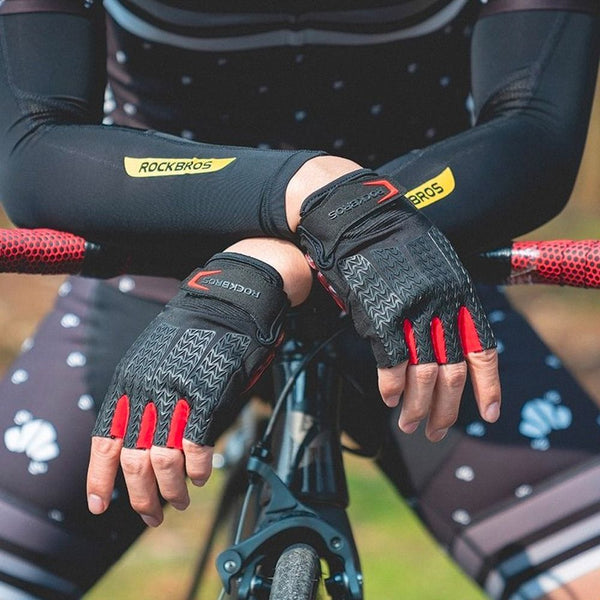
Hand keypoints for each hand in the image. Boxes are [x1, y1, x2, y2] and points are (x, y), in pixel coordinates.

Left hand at [87, 253, 288, 525]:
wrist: (229, 302)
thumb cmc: (194, 333)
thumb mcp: (154, 358)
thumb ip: (143, 396)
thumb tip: (139, 443)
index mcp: (128, 382)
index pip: (104, 441)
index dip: (99, 479)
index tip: (100, 506)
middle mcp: (146, 390)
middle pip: (132, 461)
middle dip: (140, 498)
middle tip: (152, 514)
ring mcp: (176, 393)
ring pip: (163, 462)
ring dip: (171, 490)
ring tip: (179, 500)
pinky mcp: (207, 394)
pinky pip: (197, 446)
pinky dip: (198, 468)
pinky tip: (201, 474)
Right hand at [297, 169, 500, 440]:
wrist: (357, 215)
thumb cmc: (391, 238)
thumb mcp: (434, 262)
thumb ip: (446, 297)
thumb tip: (450, 334)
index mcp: (459, 291)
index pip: (483, 348)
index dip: (488, 386)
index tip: (490, 413)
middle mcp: (440, 304)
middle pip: (453, 372)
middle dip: (447, 409)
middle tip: (436, 430)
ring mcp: (410, 311)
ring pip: (424, 375)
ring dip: (418, 407)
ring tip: (411, 424)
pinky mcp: (379, 315)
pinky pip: (391, 364)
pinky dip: (392, 387)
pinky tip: (389, 398)